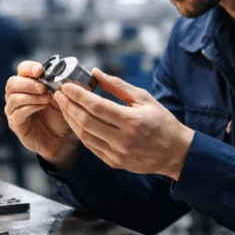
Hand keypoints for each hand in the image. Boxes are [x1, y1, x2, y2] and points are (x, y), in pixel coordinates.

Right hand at [5, 61, 79, 168]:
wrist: (60, 139)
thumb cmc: (59, 115)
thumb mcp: (65, 98)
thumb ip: (67, 86)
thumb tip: (74, 76)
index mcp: (27, 83)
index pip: (22, 69)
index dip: (29, 68)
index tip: (40, 71)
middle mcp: (16, 95)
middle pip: (13, 82)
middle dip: (29, 83)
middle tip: (44, 87)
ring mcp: (13, 109)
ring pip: (13, 97)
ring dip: (31, 96)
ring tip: (47, 98)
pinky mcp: (15, 123)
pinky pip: (17, 113)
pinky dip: (30, 107)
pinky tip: (41, 106)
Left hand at [54, 68, 193, 179]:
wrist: (175, 153)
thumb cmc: (161, 121)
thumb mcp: (144, 98)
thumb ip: (117, 85)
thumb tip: (95, 72)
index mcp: (132, 122)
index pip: (97, 107)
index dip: (79, 96)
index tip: (67, 86)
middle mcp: (123, 140)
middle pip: (87, 121)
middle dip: (69, 106)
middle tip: (59, 93)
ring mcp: (117, 154)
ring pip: (85, 135)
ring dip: (71, 119)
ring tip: (63, 105)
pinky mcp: (114, 162)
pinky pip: (90, 146)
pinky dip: (80, 132)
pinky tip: (75, 120)